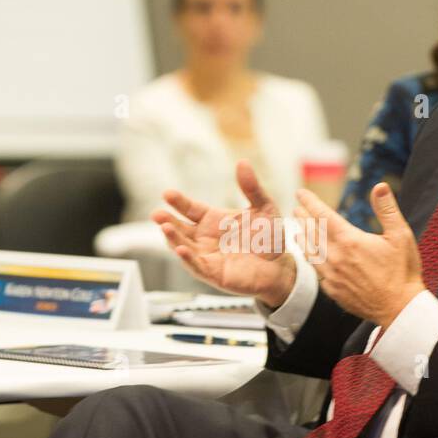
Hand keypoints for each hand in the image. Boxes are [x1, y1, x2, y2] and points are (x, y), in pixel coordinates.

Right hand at [151, 160, 296, 305]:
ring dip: (172, 238)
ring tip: (165, 228)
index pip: (190, 209)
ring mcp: (207, 256)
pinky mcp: (213, 274)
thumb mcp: (263, 207)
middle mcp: (205, 238)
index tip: (167, 194)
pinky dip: (187, 259)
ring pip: (182, 247)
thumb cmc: (268, 238)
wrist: (280, 265)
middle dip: (166, 221)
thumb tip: (243, 163)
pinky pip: (196, 267)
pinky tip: (181, 250)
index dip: (178, 202)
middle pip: (180, 228)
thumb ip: (251, 187)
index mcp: (212, 220)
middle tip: (156, 213)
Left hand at [294, 181, 423, 326]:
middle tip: (296, 209)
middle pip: (312, 233)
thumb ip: (387, 209)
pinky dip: (311, 261)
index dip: (310, 202)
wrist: (399, 308)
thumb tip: (379, 186)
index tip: (300, 193)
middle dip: (303, 218)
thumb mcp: (400, 235)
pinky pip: (317, 272)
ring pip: (311, 253)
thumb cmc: (403, 271)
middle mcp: (336, 257)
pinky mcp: (333, 291)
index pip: (323, 215)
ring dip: (303, 240)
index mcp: (350, 240)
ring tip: (297, 232)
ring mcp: (332, 275)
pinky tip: (311, 259)